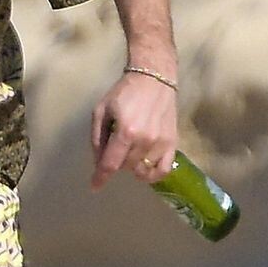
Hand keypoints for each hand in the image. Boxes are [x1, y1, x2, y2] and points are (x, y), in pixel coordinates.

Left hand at [89, 72, 177, 191]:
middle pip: (125, 167)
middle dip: (115, 162)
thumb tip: (98, 162)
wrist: (154, 79)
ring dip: (131, 166)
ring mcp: (161, 143)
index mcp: (126, 131)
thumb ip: (97, 138)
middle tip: (114, 146)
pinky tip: (145, 169)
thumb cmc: (124, 92)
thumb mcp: (101, 110)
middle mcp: (145, 141)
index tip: (94, 187)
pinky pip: (163, 170)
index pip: (111, 164)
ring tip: (129, 152)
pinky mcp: (173, 143)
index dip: (100, 178)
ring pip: (142, 169)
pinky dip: (153, 175)